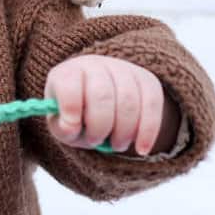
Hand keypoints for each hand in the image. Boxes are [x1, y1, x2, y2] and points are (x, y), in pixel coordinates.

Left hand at [44, 54, 172, 155]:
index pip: (69, 83)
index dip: (71, 108)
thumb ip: (62, 127)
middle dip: (100, 126)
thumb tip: (71, 127)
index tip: (73, 129)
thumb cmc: (76, 115)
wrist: (99, 103)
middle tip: (96, 142)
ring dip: (124, 131)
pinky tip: (141, 149)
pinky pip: (152, 104)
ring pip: (129, 101)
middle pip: (102, 95)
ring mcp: (123, 69)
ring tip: (116, 145)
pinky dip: (148, 131)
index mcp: (68, 73)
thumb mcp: (62, 124)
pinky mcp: (147, 80)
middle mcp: (95, 65)